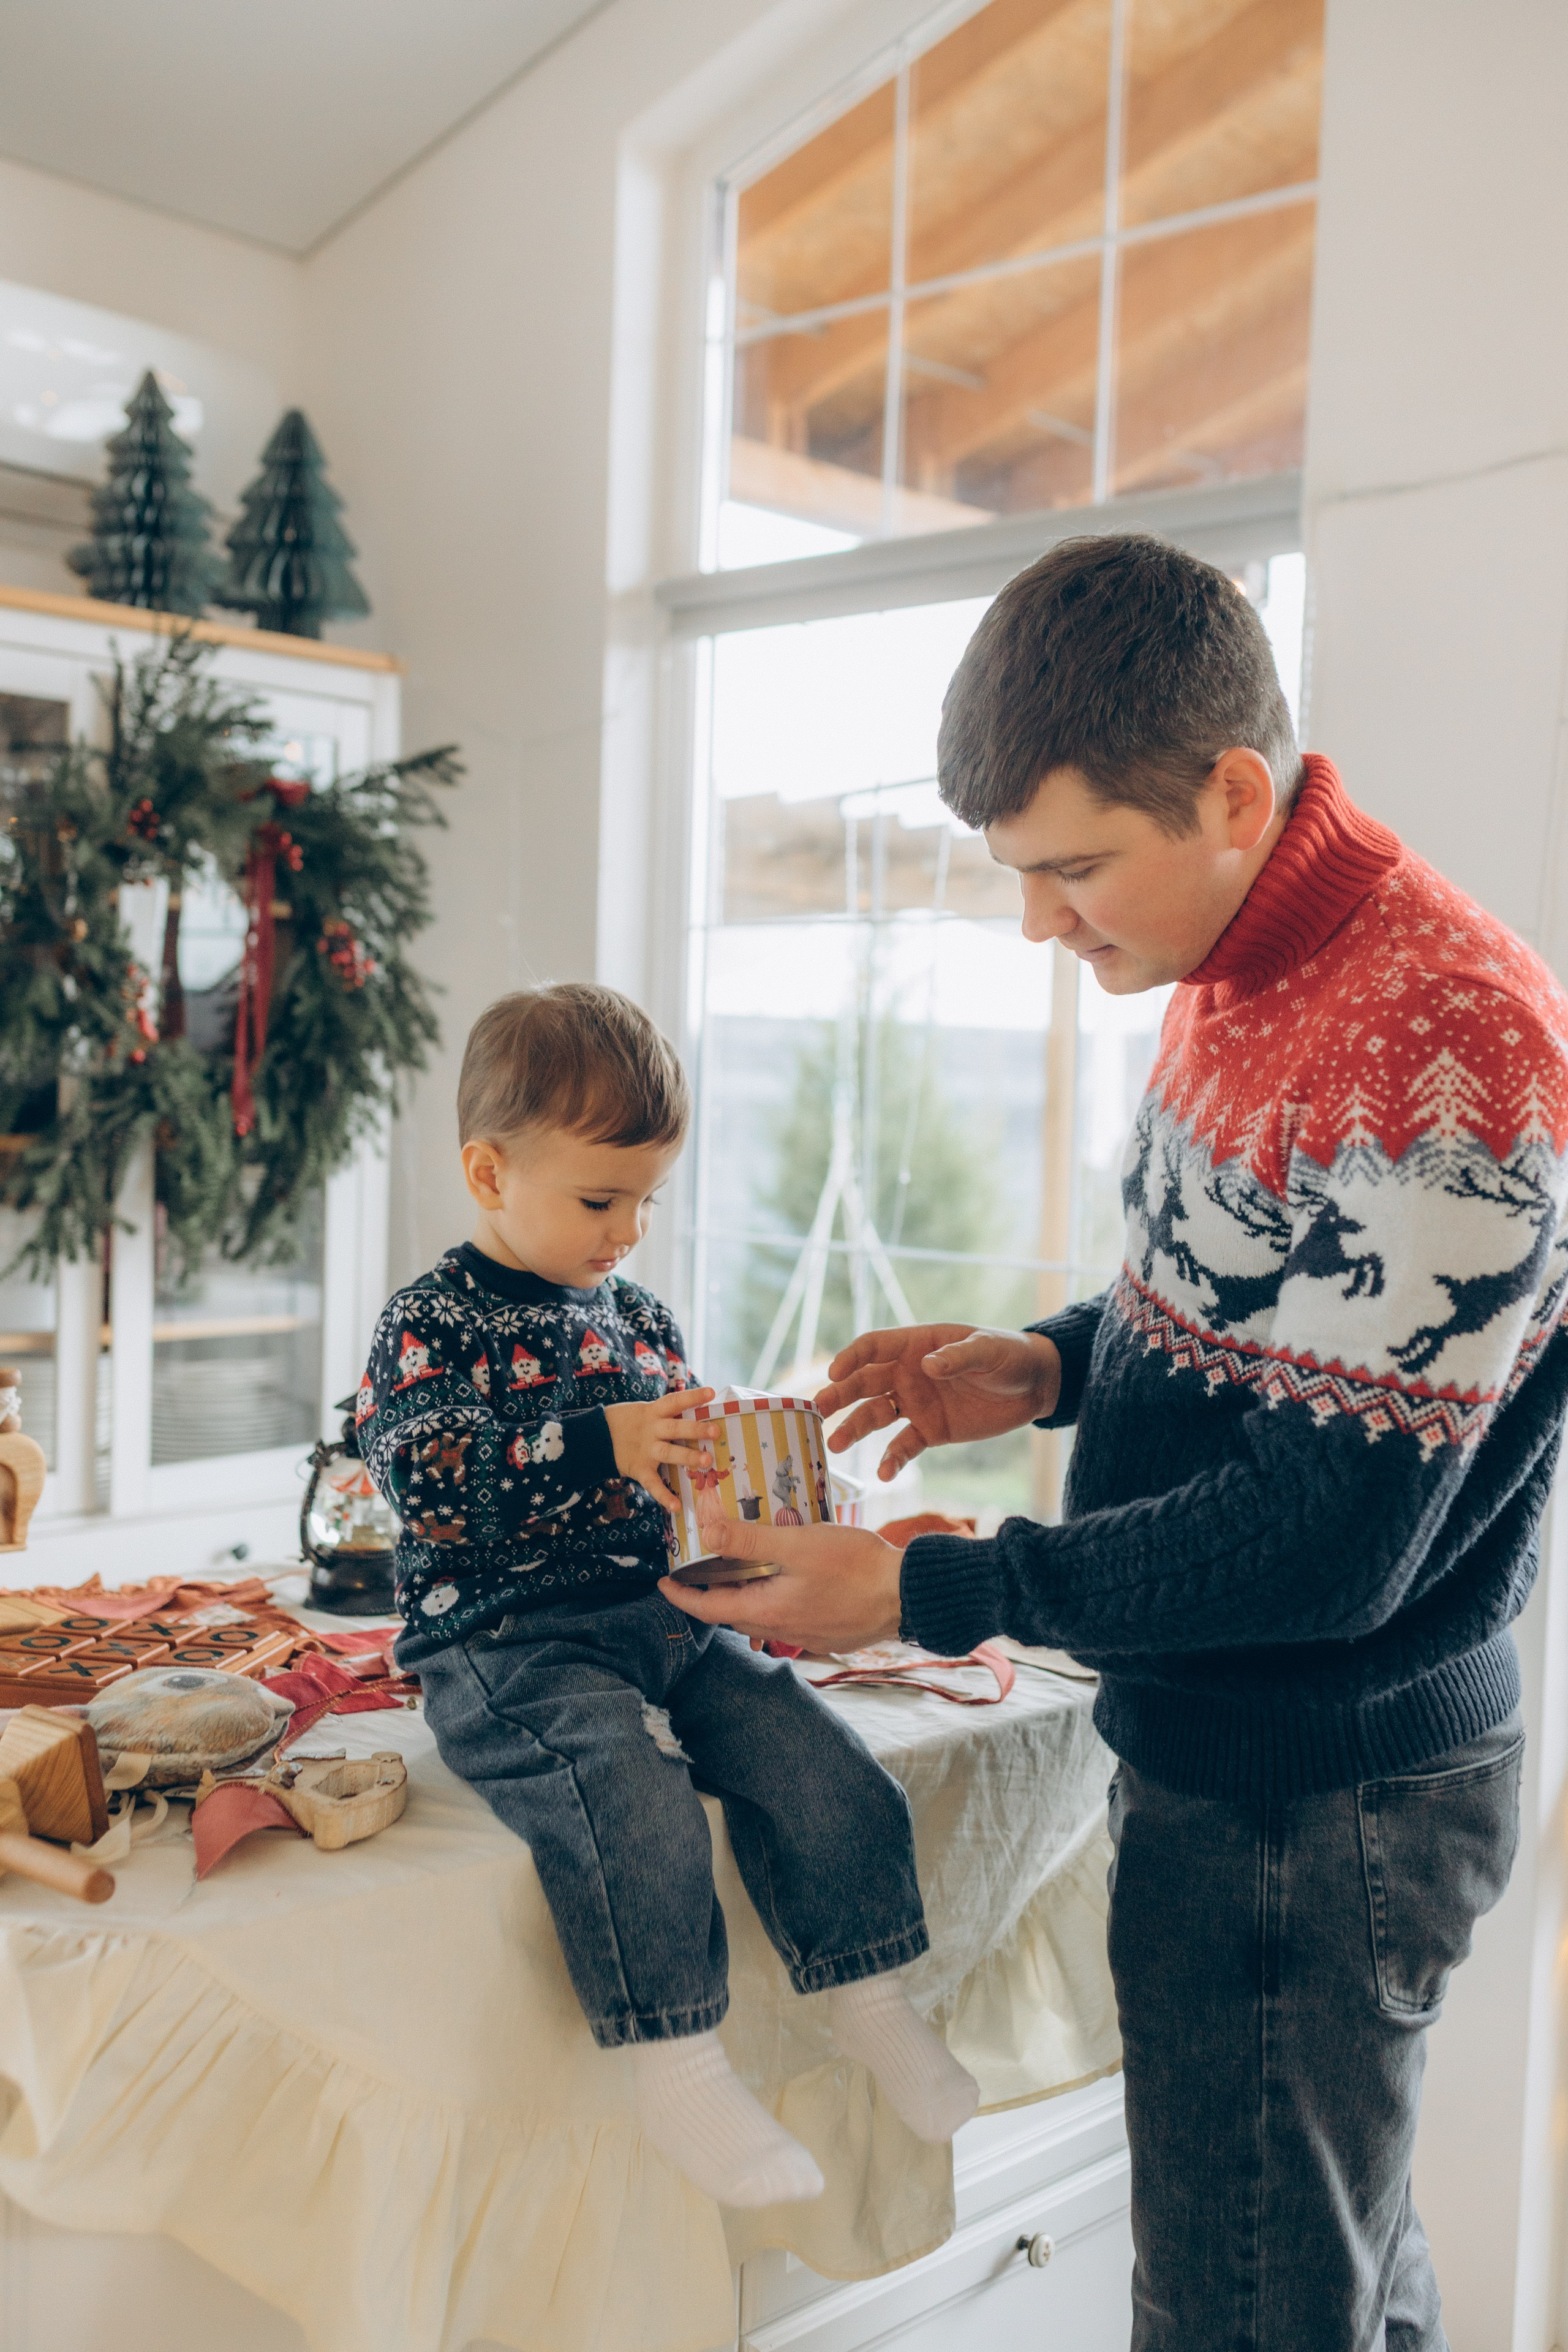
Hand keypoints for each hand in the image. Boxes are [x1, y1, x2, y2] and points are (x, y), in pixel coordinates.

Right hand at [604, 1387, 715, 1511]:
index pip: (674, 1401)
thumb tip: (696, 1411)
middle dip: (695, 1430)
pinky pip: (652, 1483)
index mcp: (652, 1412)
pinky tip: (676, 1506)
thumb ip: (666, 1414)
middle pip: (675, 1428)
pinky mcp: (639, 1468)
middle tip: (715, 1432)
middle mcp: (651, 1430)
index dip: (692, 1396)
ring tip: (707, 1461)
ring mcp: (645, 1450)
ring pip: (668, 1452)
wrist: (595, 1436)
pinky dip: (663, 1496)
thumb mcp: (644, 1411)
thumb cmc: (627, 1422)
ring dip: (687, 1457)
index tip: (711, 1392)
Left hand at [659, 1503, 903, 1650]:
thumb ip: (748, 1541)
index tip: (663, 1582)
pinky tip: (788, 1574)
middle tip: (702, 1565)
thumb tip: (705, 1533)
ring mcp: (807, 1634)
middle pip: (733, 1612)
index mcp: (767, 1611)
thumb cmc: (855, 1566)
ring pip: (761, 1614)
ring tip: (743, 1563)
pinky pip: (788, 1615)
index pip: (708, 1609)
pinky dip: (775, 1595)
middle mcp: (782, 1629)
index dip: (681, 1596)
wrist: (907, 1594)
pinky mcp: (828, 1630)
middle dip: (713, 1590)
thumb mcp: (796, 1544)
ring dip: (746, 1592)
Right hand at [817, 1324, 1061, 1480]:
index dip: (852, 1357)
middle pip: (864, 1383)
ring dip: (854, 1429)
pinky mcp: (929, 1431)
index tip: (834, 1373)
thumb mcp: (989, 1351)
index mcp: (917, 1345)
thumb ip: (959, 1357)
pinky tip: (883, 1475)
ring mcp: (916, 1404)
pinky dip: (892, 1459)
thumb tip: (927, 1365)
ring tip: (834, 1446)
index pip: (875, 1346)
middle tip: (817, 1409)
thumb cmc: (1009, 1356)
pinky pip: (903, 1446)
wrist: (1034, 1387)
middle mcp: (908, 1373)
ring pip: (875, 1416)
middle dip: (839, 1395)